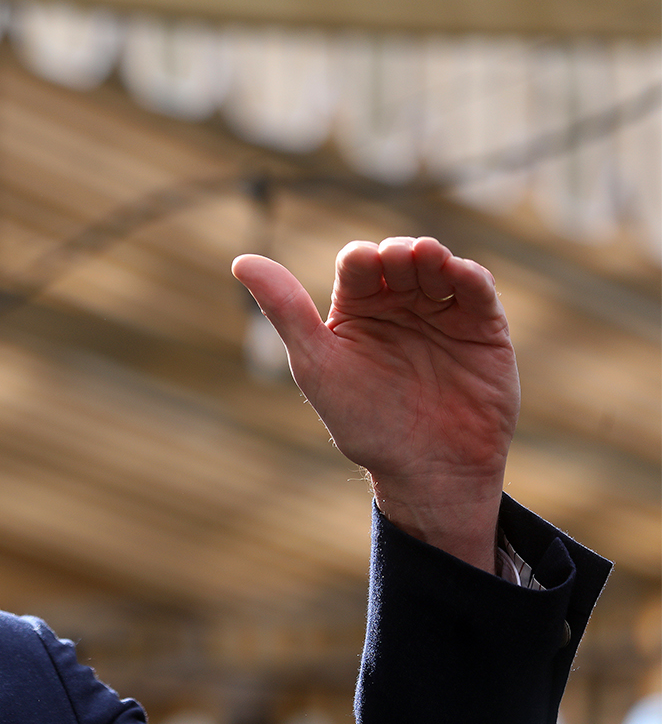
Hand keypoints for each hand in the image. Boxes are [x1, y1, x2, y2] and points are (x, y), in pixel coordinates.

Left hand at [232, 236, 516, 571]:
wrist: (427, 471)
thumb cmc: (363, 423)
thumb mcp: (316, 364)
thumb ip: (285, 310)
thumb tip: (241, 261)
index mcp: (357, 309)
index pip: (357, 264)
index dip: (361, 258)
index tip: (364, 265)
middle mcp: (399, 305)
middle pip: (399, 258)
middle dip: (399, 252)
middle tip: (401, 258)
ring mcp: (441, 314)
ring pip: (438, 266)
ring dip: (433, 255)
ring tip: (428, 257)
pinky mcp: (482, 329)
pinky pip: (477, 291)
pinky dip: (470, 275)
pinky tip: (459, 273)